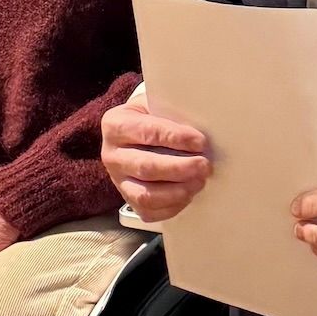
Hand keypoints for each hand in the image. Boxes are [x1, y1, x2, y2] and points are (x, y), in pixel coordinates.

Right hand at [100, 95, 211, 222]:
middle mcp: (112, 155)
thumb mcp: (156, 104)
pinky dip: (172, 207)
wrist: (137, 134)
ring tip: (199, 181)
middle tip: (204, 165)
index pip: (148, 132)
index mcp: (116, 125)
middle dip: (180, 168)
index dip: (176, 138)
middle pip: (146, 167)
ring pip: (145, 195)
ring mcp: (118, 181)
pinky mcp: (128, 200)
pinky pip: (149, 212)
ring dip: (177, 191)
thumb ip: (172, 111)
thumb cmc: (152, 117)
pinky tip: (188, 194)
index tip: (200, 142)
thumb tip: (204, 123)